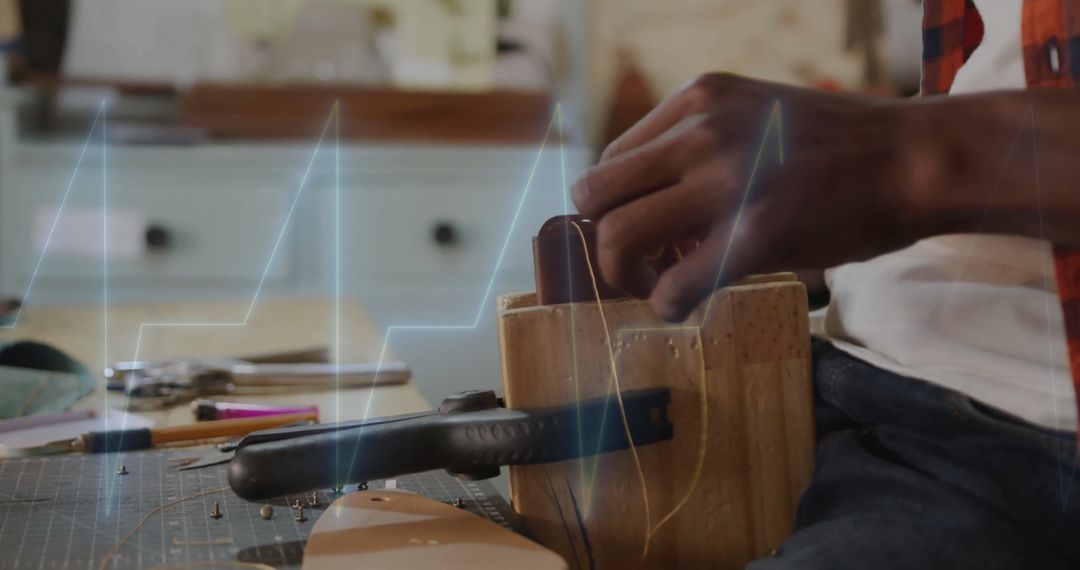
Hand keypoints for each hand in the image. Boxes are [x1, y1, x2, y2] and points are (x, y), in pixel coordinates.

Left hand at [572, 73, 933, 321]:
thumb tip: (651, 194)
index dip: (615, 205)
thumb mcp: (755, 113)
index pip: (611, 158)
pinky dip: (666, 304)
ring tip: (656, 286)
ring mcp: (726, 181)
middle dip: (601, 239)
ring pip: (618, 236)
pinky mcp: (755, 234)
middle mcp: (700, 132)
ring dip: (623, 275)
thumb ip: (700, 141)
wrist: (915, 157)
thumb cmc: (840, 145)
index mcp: (698, 99)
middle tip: (635, 265)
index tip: (641, 231)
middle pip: (595, 194)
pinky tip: (683, 306)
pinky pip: (675, 283)